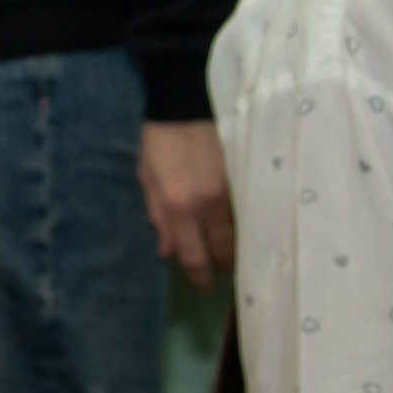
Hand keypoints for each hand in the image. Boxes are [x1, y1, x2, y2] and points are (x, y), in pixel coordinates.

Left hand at [137, 120, 233, 290]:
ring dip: (238, 247)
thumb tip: (166, 252)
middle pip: (224, 249)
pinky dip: (245, 225)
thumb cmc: (157, 142)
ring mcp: (231, 191)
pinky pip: (247, 212)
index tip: (203, 288)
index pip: (192, 255)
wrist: (185, 105)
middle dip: (224, 266)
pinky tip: (245, 230)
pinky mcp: (245, 178)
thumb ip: (156, 216)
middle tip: (221, 275)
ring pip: (241, 232)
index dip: (199, 276)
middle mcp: (207, 204)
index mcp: (178, 206)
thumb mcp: (145, 179)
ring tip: (234, 256)